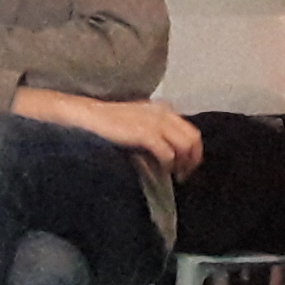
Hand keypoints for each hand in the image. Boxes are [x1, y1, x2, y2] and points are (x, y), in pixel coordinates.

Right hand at [85, 98, 206, 177]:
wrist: (91, 117)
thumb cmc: (112, 123)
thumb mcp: (140, 120)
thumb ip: (157, 129)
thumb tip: (171, 152)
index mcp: (164, 110)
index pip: (191, 131)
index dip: (194, 152)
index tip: (187, 166)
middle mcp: (164, 114)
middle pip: (193, 139)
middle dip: (192, 159)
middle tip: (183, 174)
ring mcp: (156, 123)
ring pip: (185, 146)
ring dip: (182, 163)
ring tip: (174, 175)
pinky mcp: (146, 134)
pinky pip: (168, 153)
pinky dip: (168, 165)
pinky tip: (161, 171)